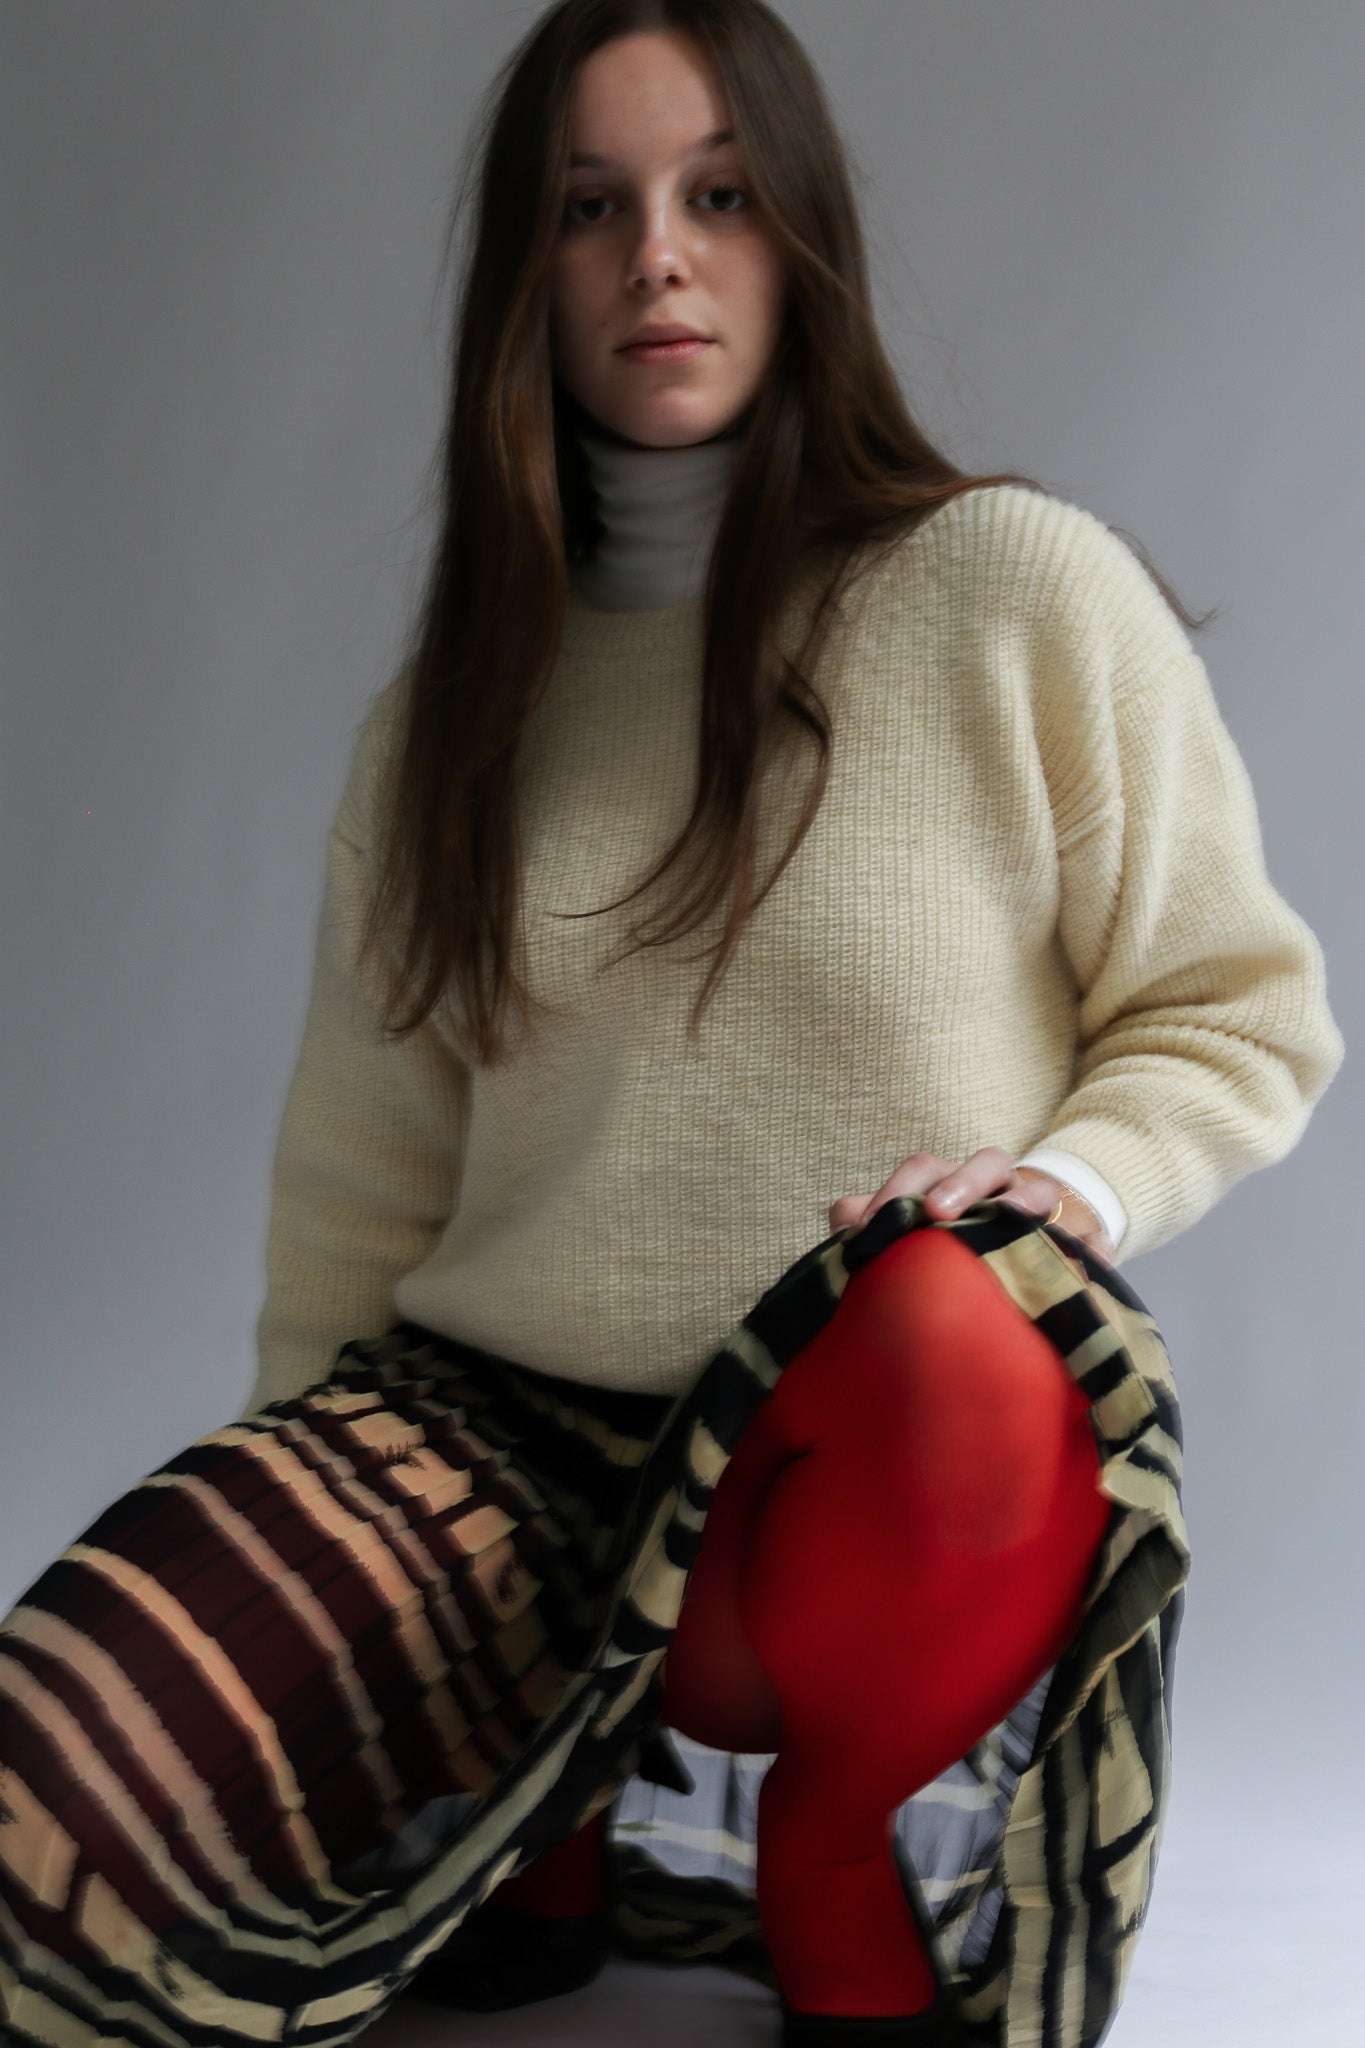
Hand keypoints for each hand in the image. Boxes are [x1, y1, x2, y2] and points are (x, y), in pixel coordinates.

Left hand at [826, 1146, 1115, 1264]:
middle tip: (934, 1212)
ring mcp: (1041, 1208)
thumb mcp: (916, 1228)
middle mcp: (998, 1187)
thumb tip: (844, 1219)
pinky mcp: (1078, 1239)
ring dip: (1022, 1201)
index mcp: (953, 1181)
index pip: (924, 1169)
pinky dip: (1087, 1246)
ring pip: (1037, 1191)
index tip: (866, 1229)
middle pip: (983, 1164)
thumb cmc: (960, 1239)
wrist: (1031, 1248)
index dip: (896, 1193)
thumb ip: (879, 1221)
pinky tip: (1081, 1261)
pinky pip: (1088, 1238)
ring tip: (1008, 1218)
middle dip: (958, 1183)